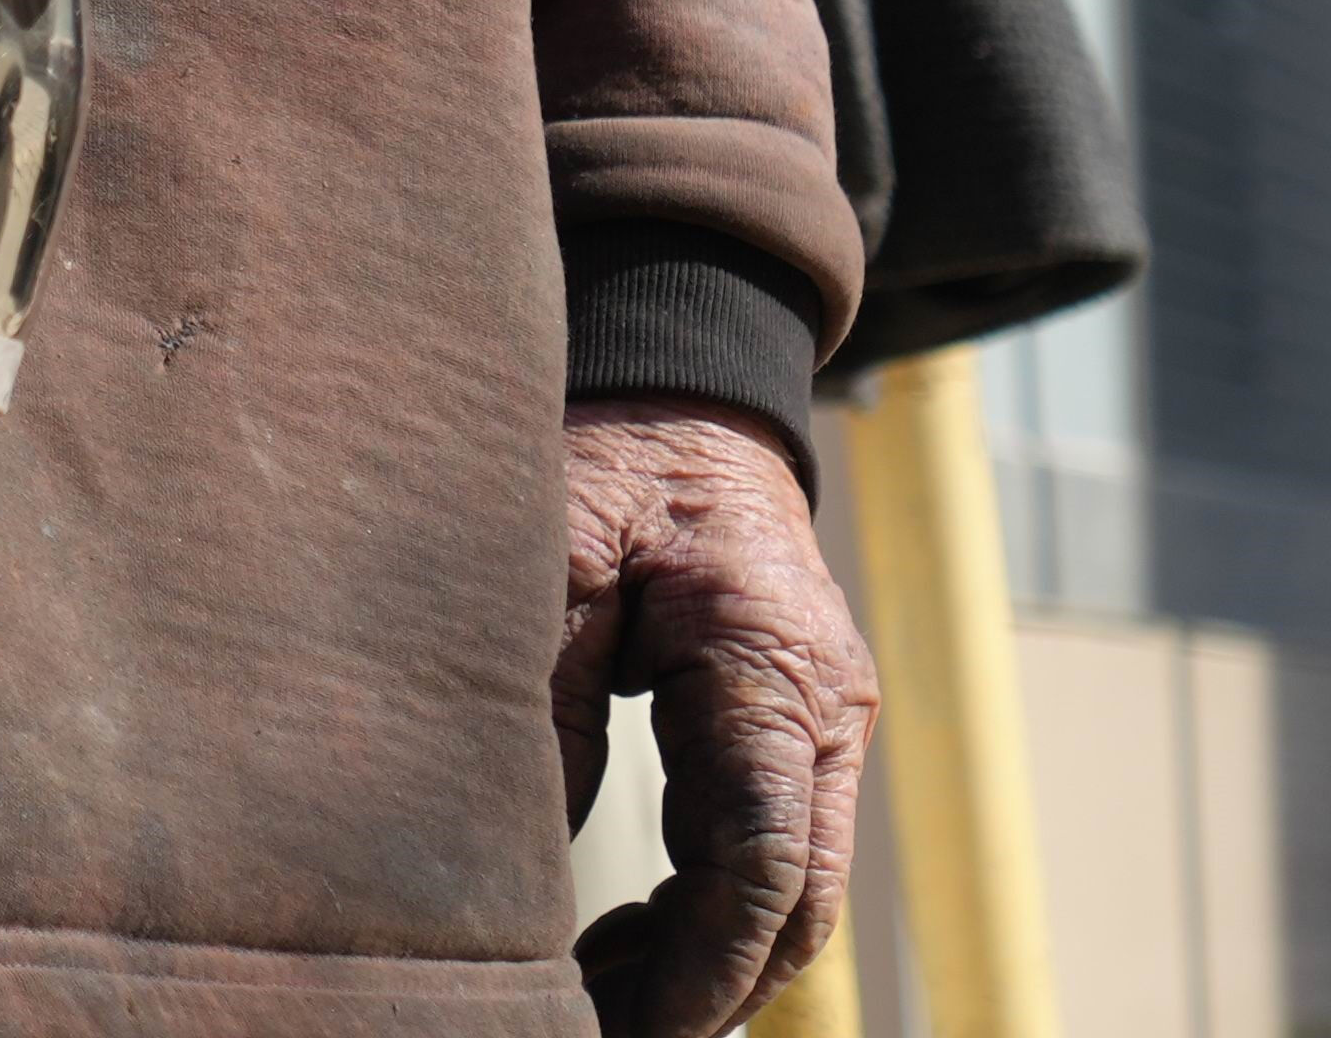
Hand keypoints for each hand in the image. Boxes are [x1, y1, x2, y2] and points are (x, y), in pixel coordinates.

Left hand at [552, 397, 876, 1037]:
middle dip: (709, 993)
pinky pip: (759, 847)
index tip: (635, 1030)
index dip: (703, 970)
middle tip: (603, 1037)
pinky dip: (701, 910)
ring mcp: (813, 725)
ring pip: (783, 891)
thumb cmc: (606, 451)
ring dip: (703, 962)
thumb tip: (531, 851)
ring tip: (599, 1008)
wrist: (681, 380)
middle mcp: (821, 714)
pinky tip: (620, 942)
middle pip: (791, 906)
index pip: (764, 869)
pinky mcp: (780, 726)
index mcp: (777, 673)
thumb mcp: (553, 554)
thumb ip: (543, 695)